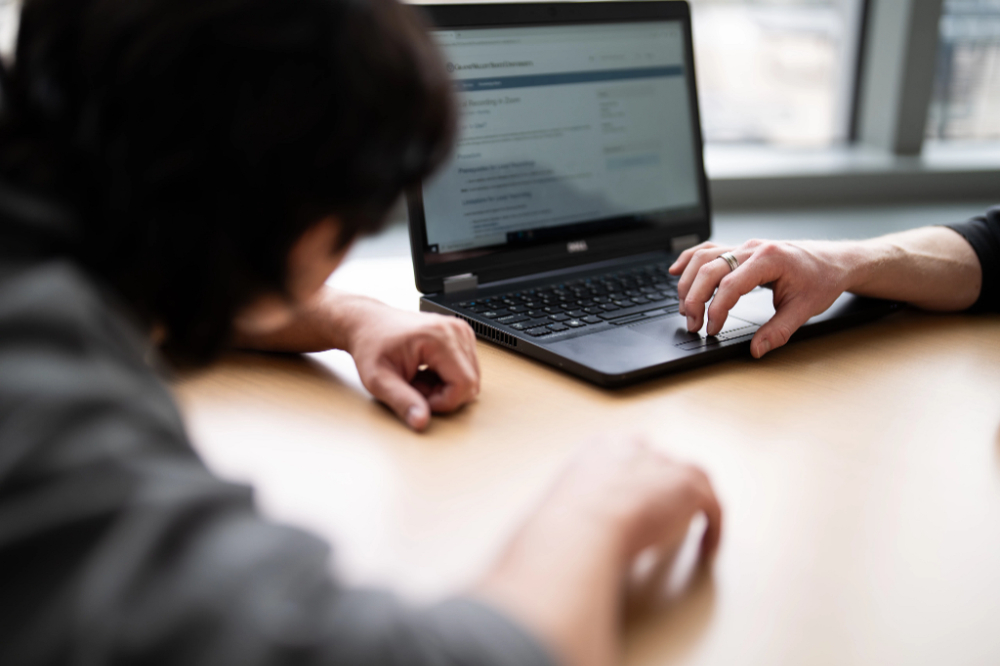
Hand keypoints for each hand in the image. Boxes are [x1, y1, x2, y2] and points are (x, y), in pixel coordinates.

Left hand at [341, 300, 479, 430]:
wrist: (368, 323)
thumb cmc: (371, 345)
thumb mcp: (378, 380)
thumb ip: (402, 402)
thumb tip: (421, 422)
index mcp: (440, 337)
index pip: (465, 384)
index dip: (444, 402)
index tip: (418, 400)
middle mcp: (456, 331)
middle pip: (471, 382)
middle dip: (444, 396)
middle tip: (415, 388)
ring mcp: (461, 331)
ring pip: (470, 378)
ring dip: (445, 388)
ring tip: (419, 379)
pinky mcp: (461, 336)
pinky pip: (466, 369)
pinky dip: (447, 379)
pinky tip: (426, 372)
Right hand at [545, 436, 721, 563]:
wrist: (583, 526)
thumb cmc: (563, 525)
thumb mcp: (557, 507)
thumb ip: (570, 511)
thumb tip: (562, 531)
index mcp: (598, 448)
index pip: (627, 450)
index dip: (636, 474)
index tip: (637, 495)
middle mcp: (634, 448)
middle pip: (662, 459)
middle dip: (665, 482)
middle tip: (668, 510)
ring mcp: (663, 463)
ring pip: (691, 476)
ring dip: (692, 499)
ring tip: (695, 523)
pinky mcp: (689, 486)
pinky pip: (712, 505)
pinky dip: (714, 526)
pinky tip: (708, 547)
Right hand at [670, 239, 853, 357]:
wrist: (835, 261)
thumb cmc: (822, 279)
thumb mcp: (805, 309)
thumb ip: (778, 331)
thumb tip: (757, 349)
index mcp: (769, 259)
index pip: (729, 284)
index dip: (716, 309)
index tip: (712, 330)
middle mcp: (752, 248)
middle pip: (709, 268)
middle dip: (694, 299)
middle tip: (692, 324)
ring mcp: (744, 247)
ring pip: (703, 257)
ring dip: (688, 282)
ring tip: (684, 308)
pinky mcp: (740, 250)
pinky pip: (707, 250)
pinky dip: (689, 260)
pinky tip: (676, 272)